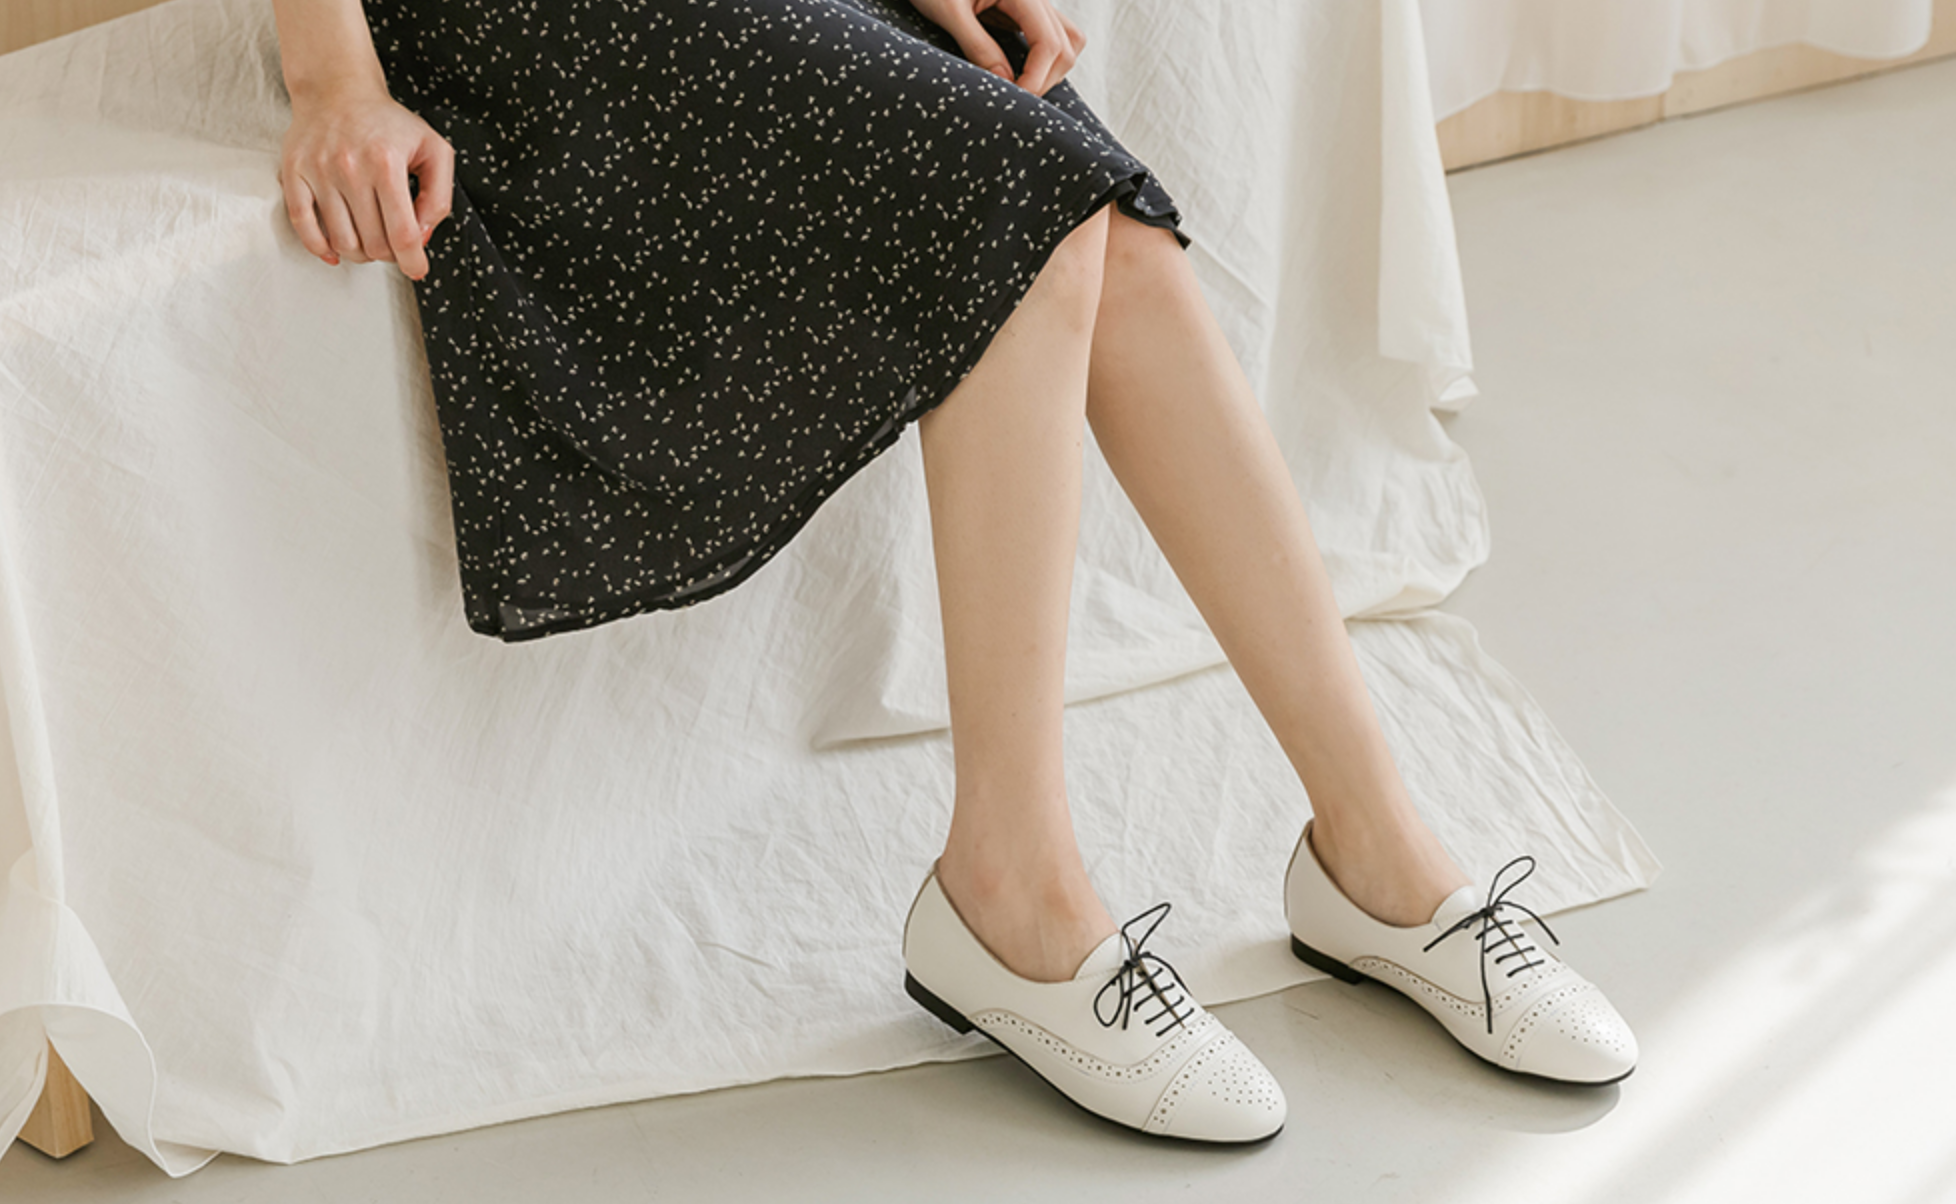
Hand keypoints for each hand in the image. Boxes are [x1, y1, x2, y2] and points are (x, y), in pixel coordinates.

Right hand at [277, 83, 453, 280]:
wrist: (338, 89)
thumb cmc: (388, 123)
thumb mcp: (433, 151)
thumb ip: (438, 196)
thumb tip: (422, 237)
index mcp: (387, 164)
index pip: (402, 233)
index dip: (413, 261)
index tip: (417, 269)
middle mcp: (350, 168)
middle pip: (374, 243)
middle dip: (390, 254)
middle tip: (394, 245)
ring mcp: (318, 171)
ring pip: (342, 241)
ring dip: (360, 253)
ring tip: (370, 242)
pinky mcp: (294, 173)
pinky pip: (303, 226)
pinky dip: (320, 248)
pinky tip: (335, 251)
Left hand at [908, 0, 1086, 96]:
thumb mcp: (949, 12)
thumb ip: (977, 46)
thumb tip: (1005, 83)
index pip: (1049, 43)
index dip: (1036, 78)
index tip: (1013, 99)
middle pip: (1065, 46)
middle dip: (1045, 79)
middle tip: (1013, 98)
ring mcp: (1035, 2)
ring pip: (1068, 41)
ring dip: (1051, 71)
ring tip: (1020, 87)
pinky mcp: (1027, 10)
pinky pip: (1052, 37)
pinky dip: (1045, 60)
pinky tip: (1021, 73)